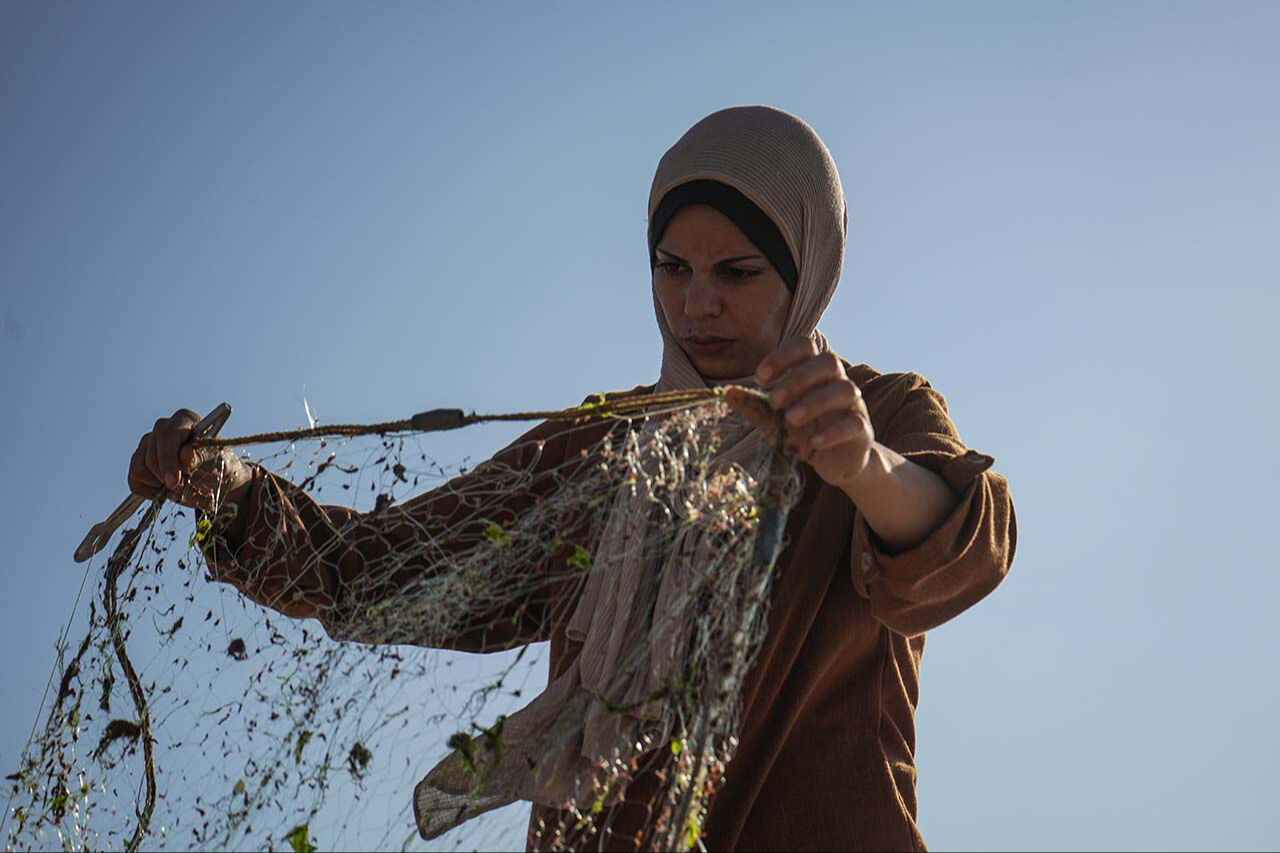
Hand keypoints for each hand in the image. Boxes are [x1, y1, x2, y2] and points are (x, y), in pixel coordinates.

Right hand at [128, 408, 252, 514]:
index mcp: (185, 420)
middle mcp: (163, 427)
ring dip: (158, 483)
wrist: (214, 483)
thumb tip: (185, 453)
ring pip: (139, 468)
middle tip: (184, 484)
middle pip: (150, 455)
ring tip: (177, 483)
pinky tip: (165, 487)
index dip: (168, 460)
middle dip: (166, 475)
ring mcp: (148, 443)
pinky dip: (149, 490)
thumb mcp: (215, 463)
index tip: (175, 482)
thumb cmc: (218, 468)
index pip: (167, 436)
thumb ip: (199, 458)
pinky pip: (134, 480)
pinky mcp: (139, 460)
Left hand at [725, 337, 874, 490]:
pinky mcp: (862, 431)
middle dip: (798, 378)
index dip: (783, 355)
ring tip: (790, 419)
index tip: (760, 377)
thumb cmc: (806, 433)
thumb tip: (727, 393)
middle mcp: (837, 382)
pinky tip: (812, 442)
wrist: (838, 463)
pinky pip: (855, 424)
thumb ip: (755, 407)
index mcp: (815, 373)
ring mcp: (854, 406)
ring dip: (815, 402)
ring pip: (845, 390)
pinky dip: (833, 431)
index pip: (805, 345)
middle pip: (828, 361)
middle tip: (774, 400)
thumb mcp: (775, 421)